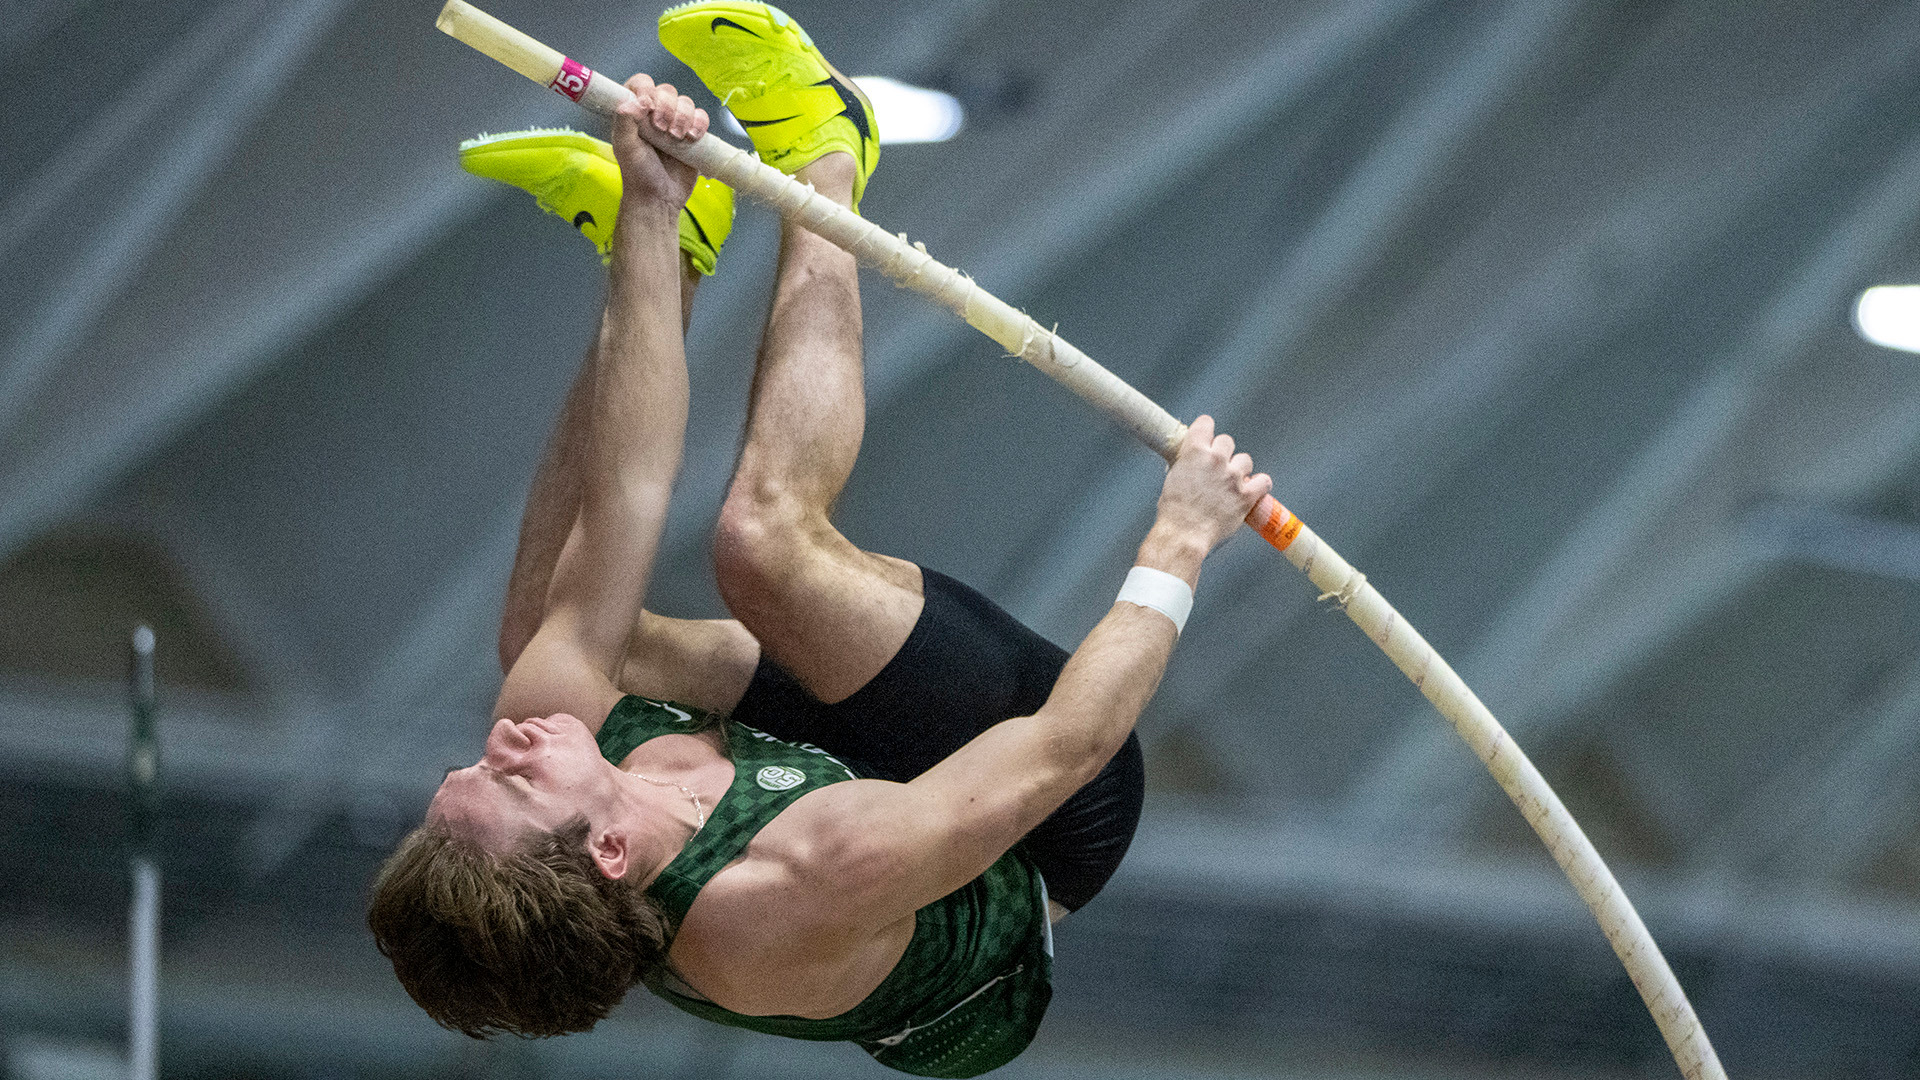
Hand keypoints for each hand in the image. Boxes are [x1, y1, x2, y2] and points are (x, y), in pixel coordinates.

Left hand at [611, 73, 707, 211]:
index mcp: (634, 113)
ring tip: (677, 137)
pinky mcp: (692, 134)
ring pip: (685, 102)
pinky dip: (699, 123)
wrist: (660, 198)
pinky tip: (692, 137)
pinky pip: (701, 117)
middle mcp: (654, 114)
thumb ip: (624, 122)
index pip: (640, 84)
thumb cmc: (638, 175)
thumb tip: (634, 102)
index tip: (648, 106)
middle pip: (666, 91)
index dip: (646, 89)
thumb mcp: (624, 148)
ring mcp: (674, 123)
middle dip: (667, 107)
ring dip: (683, 116)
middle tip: (662, 129)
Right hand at [1152, 416, 1271, 555]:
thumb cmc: (1174, 511)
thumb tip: (1192, 462)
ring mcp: (1233, 477)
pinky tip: (1253, 489)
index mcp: (1194, 451)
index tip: (1207, 439)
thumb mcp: (1172, 477)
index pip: (1206, 423)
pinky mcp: (1246, 496)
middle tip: (1217, 468)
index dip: (1206, 431)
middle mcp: (1215, 459)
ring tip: (1232, 482)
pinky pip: (1263, 481)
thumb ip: (1186, 464)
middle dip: (1223, 453)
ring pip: (1245, 460)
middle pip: (1227, 441)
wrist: (1184, 535)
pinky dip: (1259, 484)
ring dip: (1239, 469)